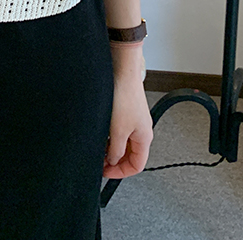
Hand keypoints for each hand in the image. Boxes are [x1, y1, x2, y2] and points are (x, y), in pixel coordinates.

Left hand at [102, 57, 153, 178]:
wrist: (122, 71)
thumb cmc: (124, 96)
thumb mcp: (118, 131)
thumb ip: (115, 150)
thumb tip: (113, 161)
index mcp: (145, 138)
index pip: (137, 165)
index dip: (121, 172)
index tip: (106, 172)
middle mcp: (141, 130)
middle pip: (130, 155)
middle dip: (115, 160)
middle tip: (99, 161)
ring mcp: (133, 120)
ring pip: (123, 142)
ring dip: (111, 148)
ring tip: (97, 147)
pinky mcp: (125, 110)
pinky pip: (119, 130)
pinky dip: (110, 136)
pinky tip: (100, 133)